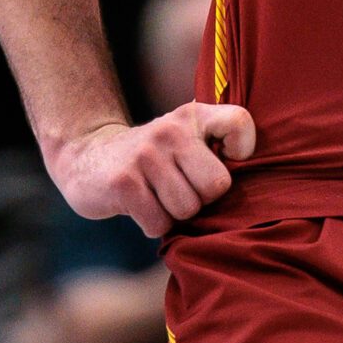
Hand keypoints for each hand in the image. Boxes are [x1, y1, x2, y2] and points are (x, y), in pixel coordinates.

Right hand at [46, 102, 255, 236]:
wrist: (85, 157)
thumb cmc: (152, 157)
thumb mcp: (184, 137)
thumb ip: (217, 146)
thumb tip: (256, 182)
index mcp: (193, 117)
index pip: (240, 123)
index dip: (243, 149)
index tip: (226, 158)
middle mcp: (171, 130)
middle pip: (217, 185)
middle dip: (202, 199)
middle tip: (181, 190)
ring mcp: (146, 155)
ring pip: (187, 208)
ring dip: (174, 214)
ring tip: (158, 197)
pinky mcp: (124, 182)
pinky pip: (159, 223)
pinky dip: (153, 225)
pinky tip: (141, 207)